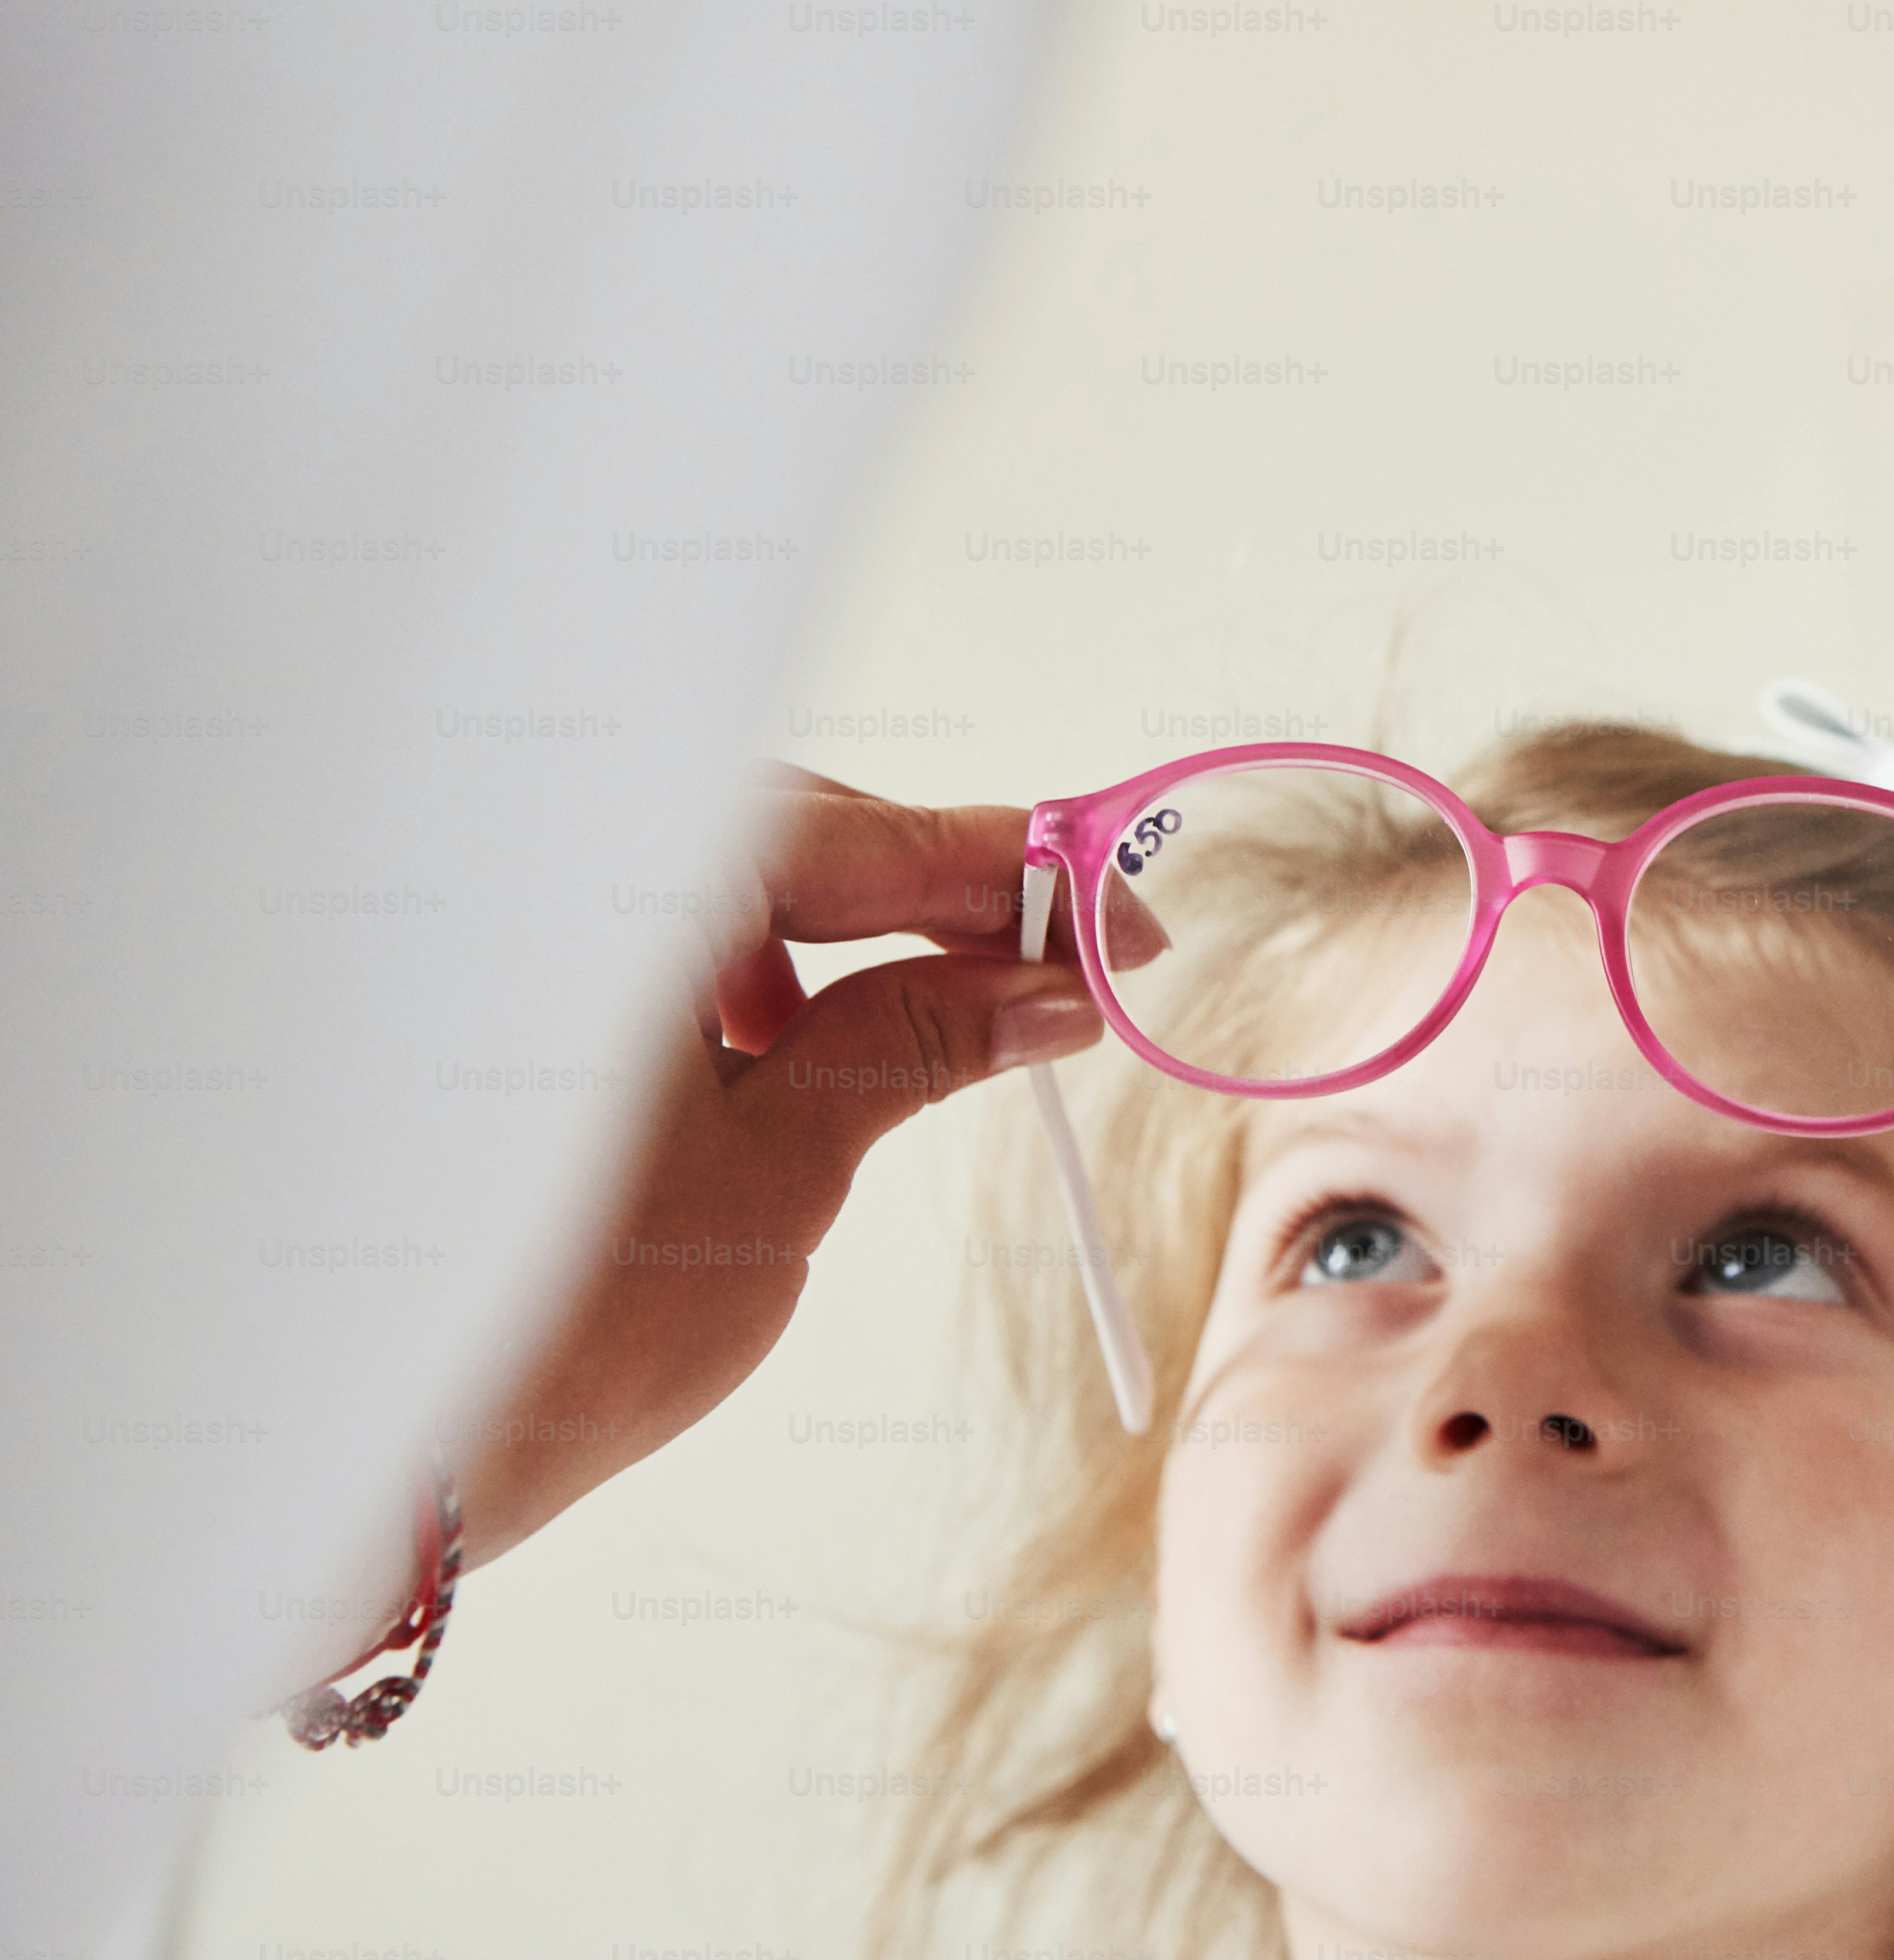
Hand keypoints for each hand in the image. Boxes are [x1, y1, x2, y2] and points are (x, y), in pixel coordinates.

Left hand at [440, 767, 1145, 1580]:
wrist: (380, 1456)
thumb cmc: (567, 1318)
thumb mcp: (781, 1168)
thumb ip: (916, 1040)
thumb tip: (1054, 987)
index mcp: (621, 891)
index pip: (862, 834)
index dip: (1013, 872)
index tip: (1123, 921)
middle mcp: (552, 877)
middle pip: (787, 828)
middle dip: (927, 895)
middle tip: (1050, 975)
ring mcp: (512, 933)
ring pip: (721, 874)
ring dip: (837, 933)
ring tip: (920, 1023)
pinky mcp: (498, 994)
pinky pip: (646, 926)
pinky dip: (738, 964)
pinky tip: (772, 1042)